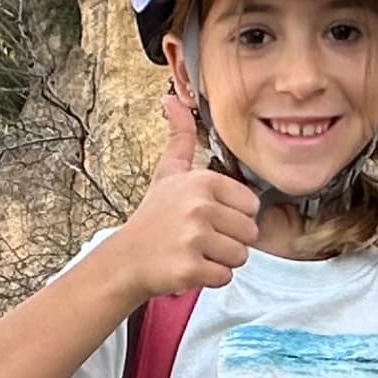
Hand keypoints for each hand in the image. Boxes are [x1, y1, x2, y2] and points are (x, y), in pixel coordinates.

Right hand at [101, 85, 262, 299]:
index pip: (251, 206)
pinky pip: (224, 277)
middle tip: (199, 239)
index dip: (233, 217)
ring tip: (194, 251)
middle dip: (229, 241)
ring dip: (221, 260)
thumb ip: (179, 138)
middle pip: (249, 233)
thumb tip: (172, 99)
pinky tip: (188, 267)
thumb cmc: (154, 217)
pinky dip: (209, 278)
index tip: (207, 218)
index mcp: (203, 181)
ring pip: (240, 256)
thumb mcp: (168, 173)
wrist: (126, 258)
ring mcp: (194, 238)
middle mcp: (199, 206)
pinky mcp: (190, 267)